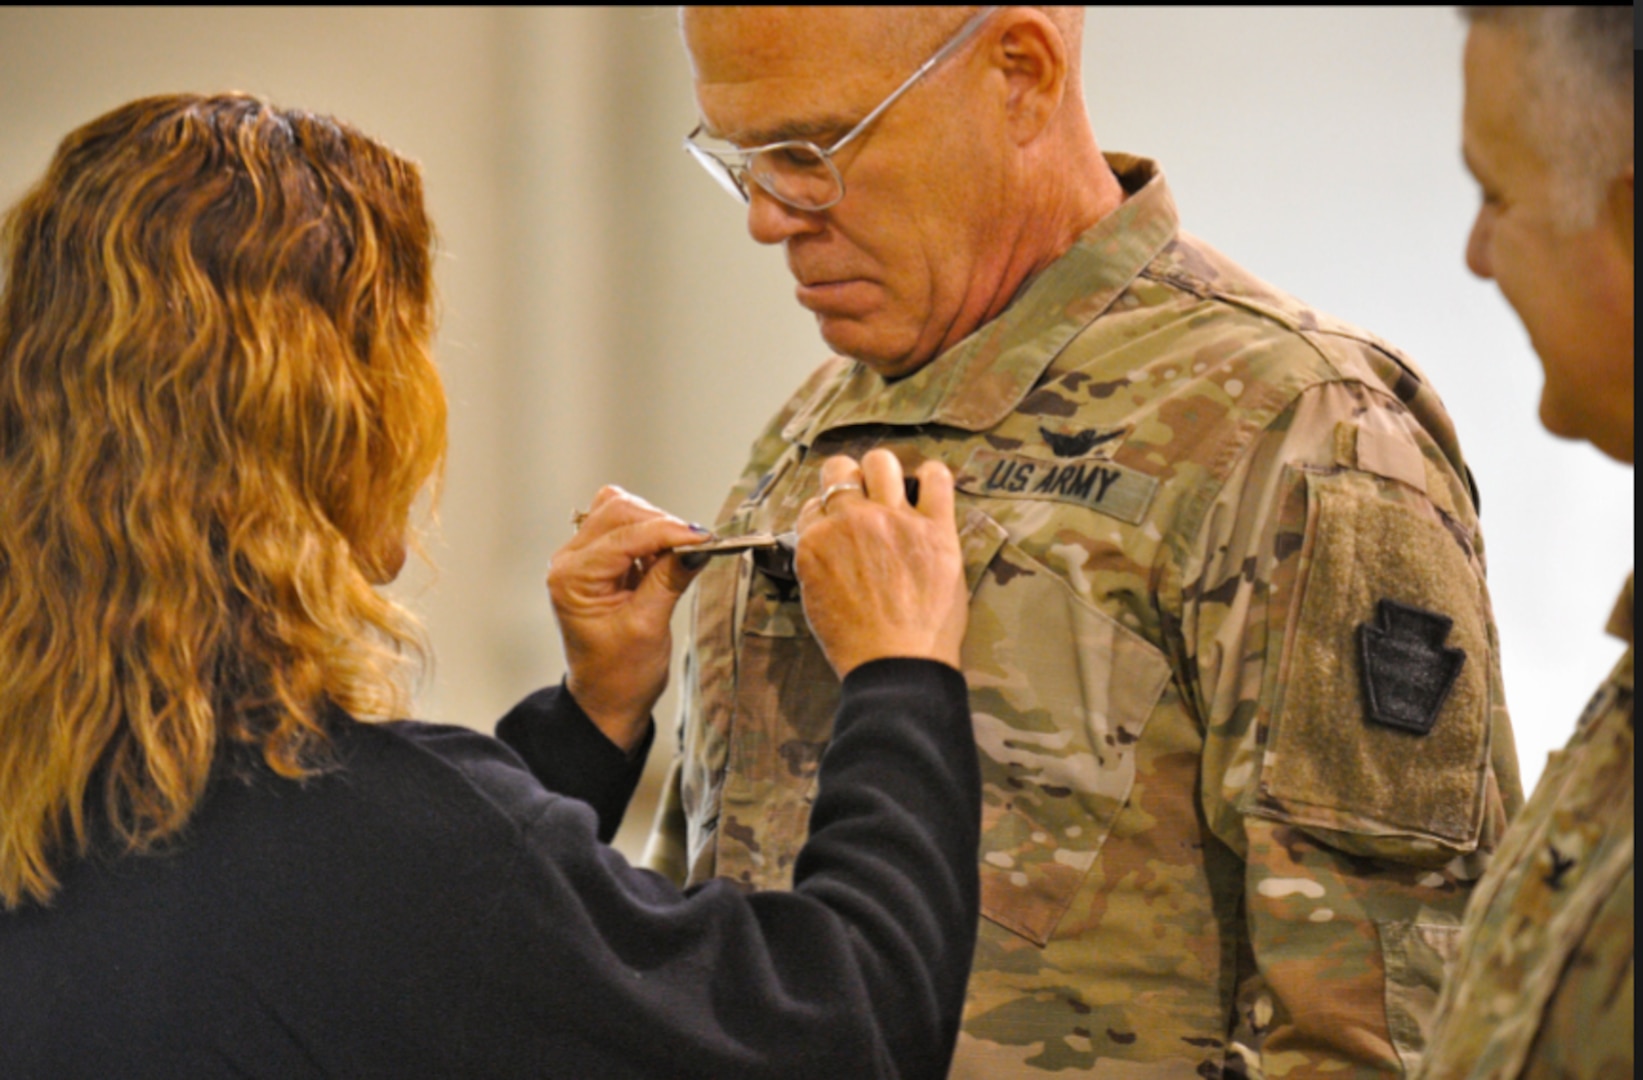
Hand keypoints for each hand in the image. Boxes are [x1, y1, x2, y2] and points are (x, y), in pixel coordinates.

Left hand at [547, 487, 706, 751]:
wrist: (608, 697)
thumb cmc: (620, 673)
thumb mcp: (648, 627)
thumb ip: (669, 579)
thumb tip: (697, 544)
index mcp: (572, 578)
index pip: (623, 536)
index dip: (667, 531)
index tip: (703, 538)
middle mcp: (570, 561)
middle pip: (617, 510)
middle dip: (660, 523)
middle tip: (694, 546)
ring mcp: (582, 558)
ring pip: (620, 512)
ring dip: (655, 525)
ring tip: (678, 554)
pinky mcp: (599, 561)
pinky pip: (625, 529)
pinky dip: (650, 534)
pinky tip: (666, 556)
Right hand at [795, 449, 968, 677]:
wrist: (895, 664)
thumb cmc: (854, 643)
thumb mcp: (814, 598)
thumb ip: (817, 561)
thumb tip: (825, 543)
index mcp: (816, 540)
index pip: (814, 503)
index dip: (827, 512)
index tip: (837, 523)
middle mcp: (851, 521)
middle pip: (841, 471)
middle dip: (848, 480)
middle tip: (862, 499)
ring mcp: (894, 520)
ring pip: (881, 463)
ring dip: (884, 472)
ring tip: (893, 490)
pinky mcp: (935, 529)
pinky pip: (936, 479)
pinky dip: (932, 476)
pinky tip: (929, 486)